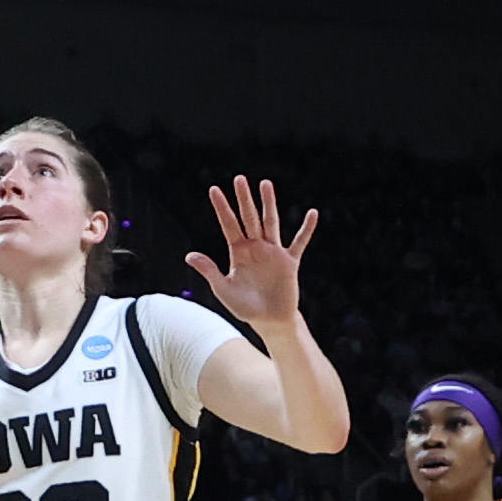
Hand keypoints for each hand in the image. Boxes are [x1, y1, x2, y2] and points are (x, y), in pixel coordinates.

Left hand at [183, 179, 319, 333]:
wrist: (269, 321)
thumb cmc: (245, 307)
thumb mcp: (223, 289)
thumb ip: (209, 270)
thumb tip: (189, 255)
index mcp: (239, 252)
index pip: (229, 224)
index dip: (222, 208)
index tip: (214, 189)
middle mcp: (256, 248)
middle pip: (249, 218)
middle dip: (244, 198)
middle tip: (239, 178)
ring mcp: (273, 253)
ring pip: (270, 223)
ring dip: (268, 204)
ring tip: (265, 184)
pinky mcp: (289, 262)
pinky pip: (299, 243)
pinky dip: (306, 229)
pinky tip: (312, 213)